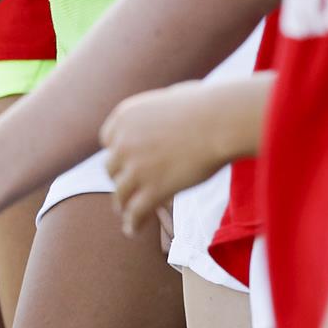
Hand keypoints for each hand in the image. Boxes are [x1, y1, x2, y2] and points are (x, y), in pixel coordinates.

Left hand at [100, 80, 234, 237]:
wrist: (219, 122)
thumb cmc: (205, 105)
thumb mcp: (170, 97)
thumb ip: (160, 112)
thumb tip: (168, 110)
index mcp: (124, 117)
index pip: (108, 140)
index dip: (117, 153)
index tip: (124, 163)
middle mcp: (123, 143)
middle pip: (111, 168)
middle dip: (119, 178)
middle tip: (127, 188)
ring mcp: (136, 168)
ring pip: (120, 193)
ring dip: (122, 205)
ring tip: (126, 213)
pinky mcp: (152, 189)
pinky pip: (135, 212)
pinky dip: (133, 223)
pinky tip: (133, 229)